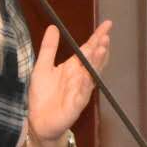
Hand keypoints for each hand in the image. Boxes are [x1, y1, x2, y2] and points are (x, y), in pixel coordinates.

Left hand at [27, 20, 112, 146]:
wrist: (38, 121)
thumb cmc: (42, 95)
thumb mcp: (42, 67)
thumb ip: (49, 48)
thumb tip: (53, 27)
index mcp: (73, 67)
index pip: (88, 49)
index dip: (98, 37)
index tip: (107, 24)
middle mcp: (80, 77)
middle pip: (93, 60)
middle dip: (100, 48)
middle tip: (106, 36)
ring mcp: (80, 91)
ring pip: (92, 75)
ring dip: (97, 63)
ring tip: (101, 50)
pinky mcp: (76, 105)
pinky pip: (83, 93)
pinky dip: (85, 84)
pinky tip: (87, 75)